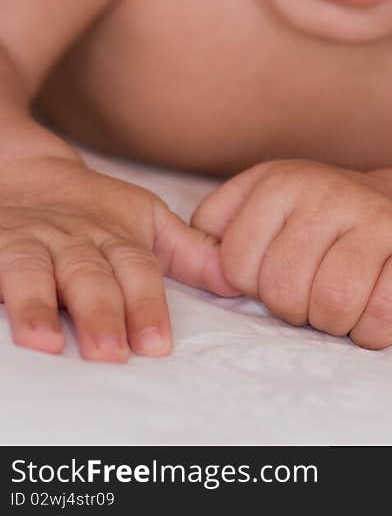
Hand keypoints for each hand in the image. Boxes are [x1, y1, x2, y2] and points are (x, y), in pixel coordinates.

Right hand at [0, 156, 236, 361]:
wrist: (24, 171)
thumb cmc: (91, 210)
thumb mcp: (144, 222)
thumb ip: (189, 253)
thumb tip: (236, 279)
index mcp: (117, 236)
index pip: (136, 271)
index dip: (147, 306)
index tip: (157, 344)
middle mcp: (74, 240)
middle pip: (89, 276)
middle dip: (101, 313)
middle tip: (111, 352)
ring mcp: (30, 244)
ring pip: (34, 273)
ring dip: (39, 306)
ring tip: (47, 342)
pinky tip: (1, 320)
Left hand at [191, 159, 391, 349]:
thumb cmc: (314, 229)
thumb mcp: (256, 213)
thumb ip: (211, 236)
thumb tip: (199, 269)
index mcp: (281, 180)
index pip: (234, 263)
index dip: (250, 286)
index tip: (273, 273)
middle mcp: (330, 189)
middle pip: (282, 289)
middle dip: (292, 308)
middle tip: (310, 293)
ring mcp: (380, 216)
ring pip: (332, 305)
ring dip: (332, 323)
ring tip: (339, 302)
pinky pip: (381, 318)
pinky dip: (372, 333)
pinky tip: (373, 310)